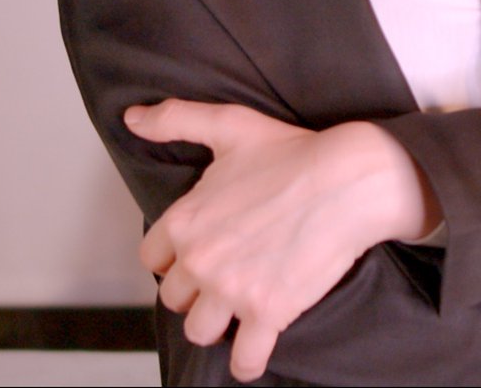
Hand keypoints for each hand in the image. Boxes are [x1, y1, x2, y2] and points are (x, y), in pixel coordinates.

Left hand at [123, 101, 436, 381]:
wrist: (349, 179)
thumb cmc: (293, 152)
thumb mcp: (229, 126)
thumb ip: (176, 120)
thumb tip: (132, 118)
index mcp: (186, 220)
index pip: (152, 259)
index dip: (175, 258)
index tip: (197, 255)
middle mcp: (201, 259)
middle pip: (175, 299)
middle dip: (197, 292)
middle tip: (225, 280)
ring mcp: (233, 290)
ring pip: (200, 331)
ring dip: (218, 325)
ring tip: (237, 311)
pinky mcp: (268, 312)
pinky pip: (245, 360)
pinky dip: (247, 363)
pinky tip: (254, 354)